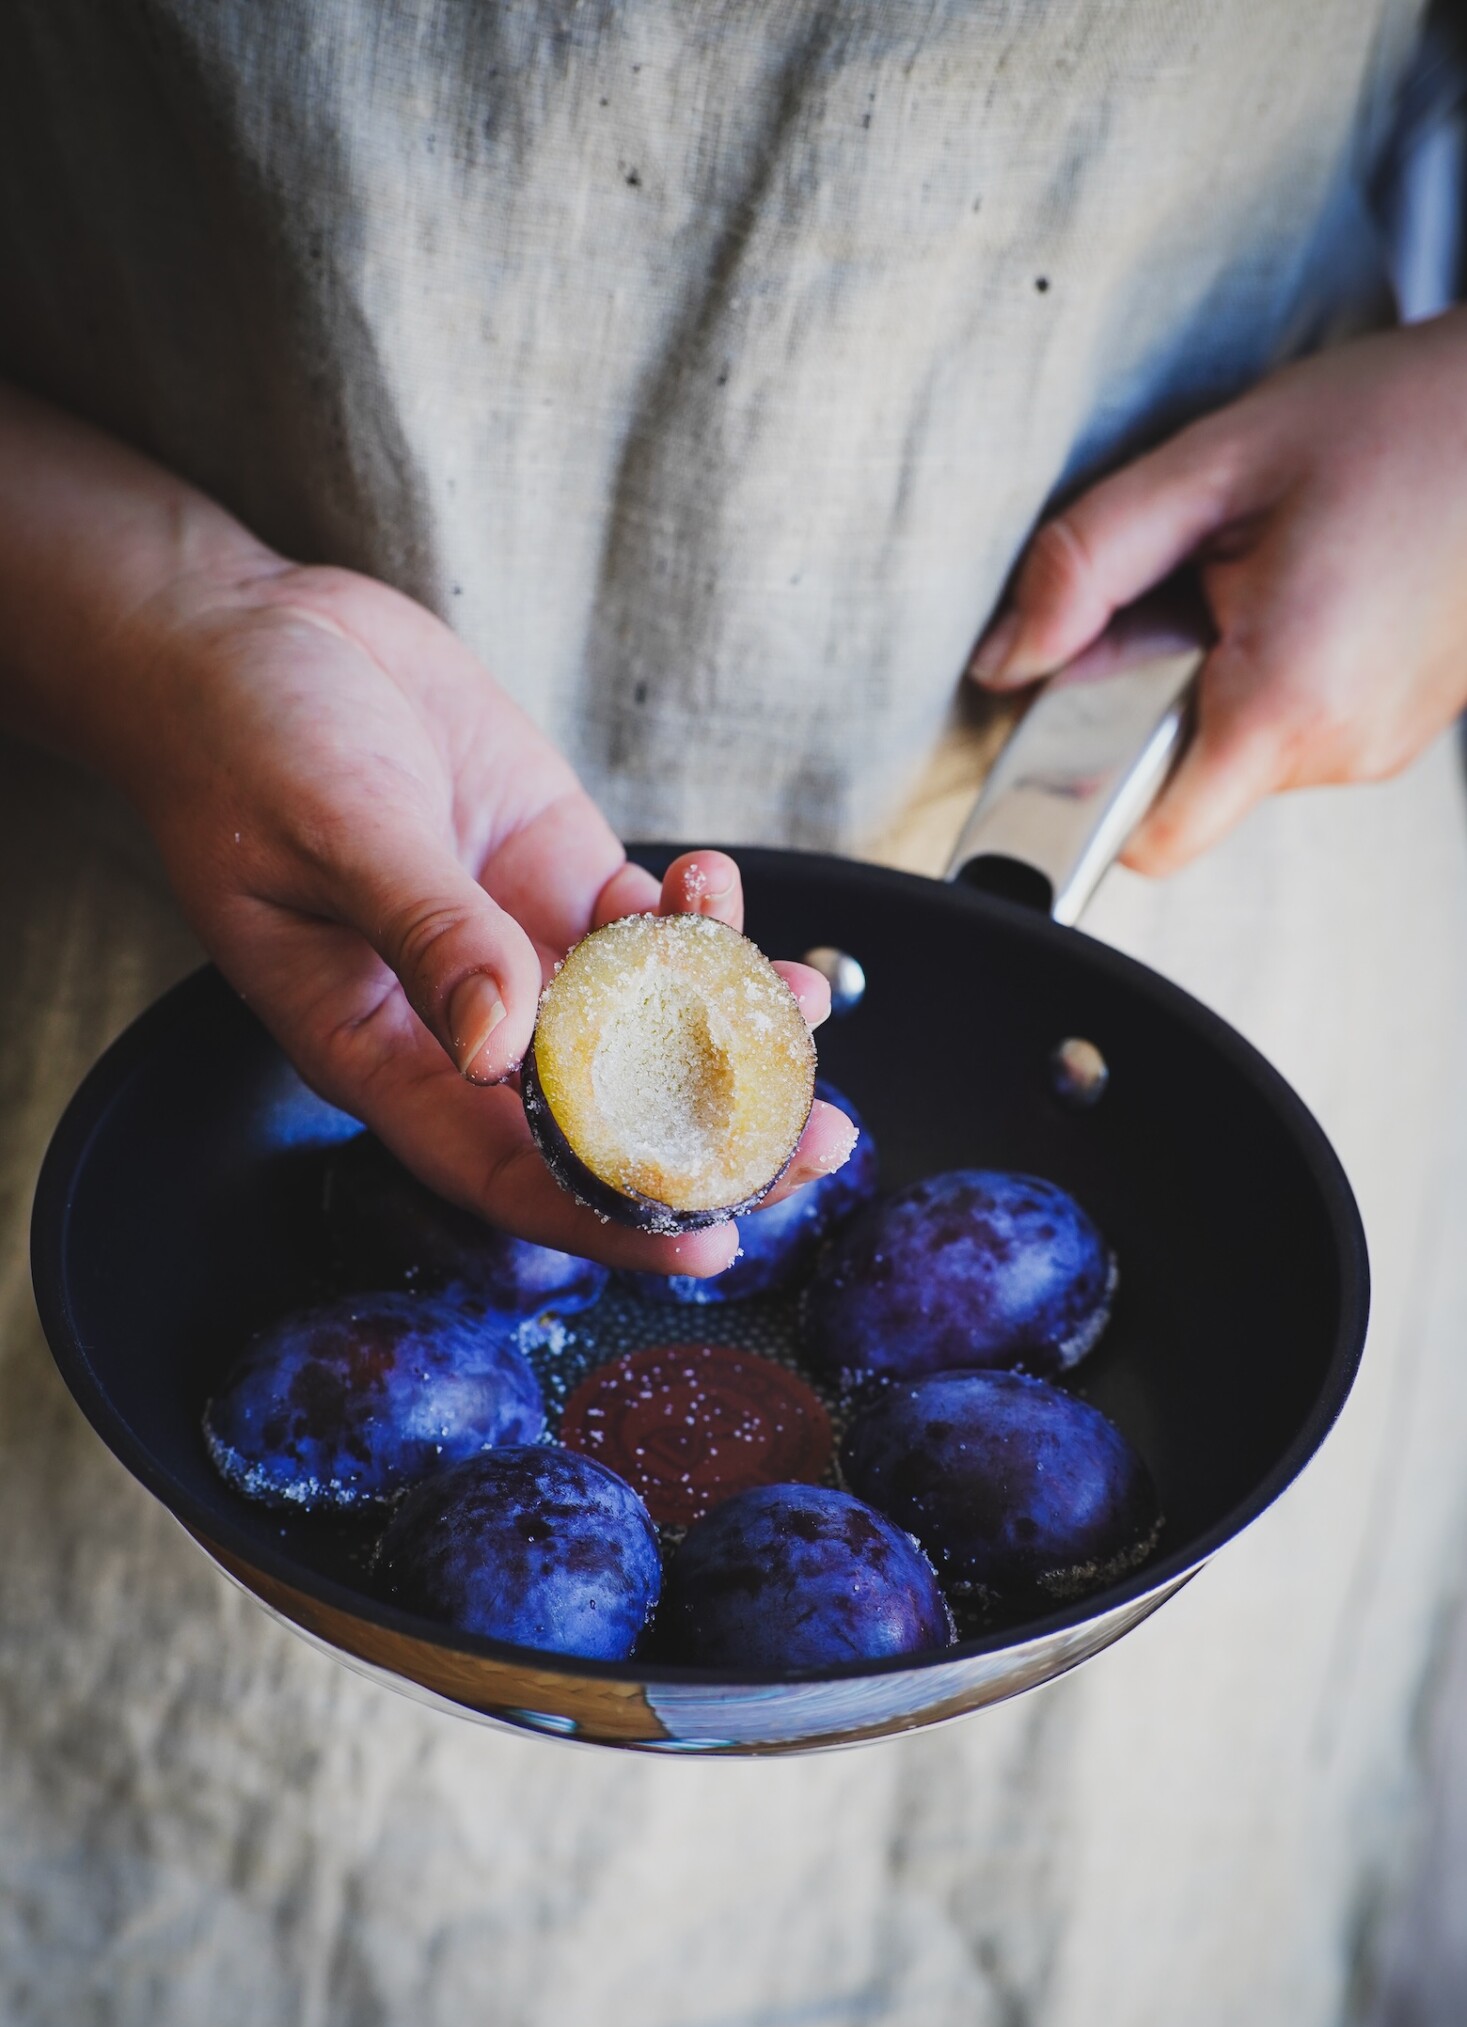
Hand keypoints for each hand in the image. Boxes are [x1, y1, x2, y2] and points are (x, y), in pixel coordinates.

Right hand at [115, 562, 852, 1270]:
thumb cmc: (242, 742)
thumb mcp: (328, 829)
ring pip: (647, 1020)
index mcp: (382, 1051)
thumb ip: (425, 931)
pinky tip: (721, 890)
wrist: (243, 636)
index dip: (610, 1216)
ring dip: (733, 1022)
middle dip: (719, 1130)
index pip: (508, 1171)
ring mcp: (520, 948)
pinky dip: (699, 920)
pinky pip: (648, 926)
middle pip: (604, 1112)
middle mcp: (462, 1023)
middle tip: (822, 1138)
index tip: (710, 1245)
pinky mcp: (555, 875)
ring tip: (808, 1003)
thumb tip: (501, 1045)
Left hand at [969, 307, 1466, 872]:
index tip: (1076, 706)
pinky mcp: (1396, 730)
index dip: (1086, 784)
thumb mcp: (1213, 465)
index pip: (1145, 835)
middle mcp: (1341, 747)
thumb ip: (1086, 565)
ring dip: (1215, 683)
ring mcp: (1377, 747)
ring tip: (1263, 577)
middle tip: (1194, 592)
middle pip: (1184, 787)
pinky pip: (1291, 731)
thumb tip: (1004, 657)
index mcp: (1285, 700)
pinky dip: (1268, 676)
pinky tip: (1302, 592)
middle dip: (1153, 703)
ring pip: (1235, 758)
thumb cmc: (1400, 419)